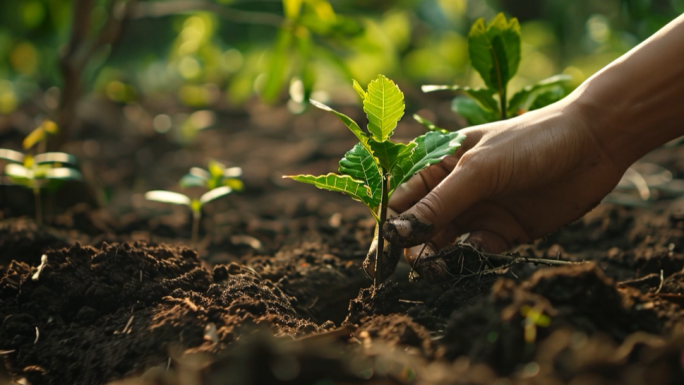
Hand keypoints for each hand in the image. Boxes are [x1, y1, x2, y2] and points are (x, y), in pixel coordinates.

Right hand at [383, 100, 625, 276]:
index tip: (384, 256)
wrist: (594, 143)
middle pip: (419, 229)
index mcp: (437, 166)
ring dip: (440, 259)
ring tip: (443, 268)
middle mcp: (454, 191)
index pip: (400, 202)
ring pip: (445, 245)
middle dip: (414, 248)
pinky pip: (476, 253)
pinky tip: (480, 254)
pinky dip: (472, 260)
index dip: (390, 228)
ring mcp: (478, 212)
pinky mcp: (503, 232)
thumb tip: (395, 234)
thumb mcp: (478, 169)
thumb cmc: (530, 141)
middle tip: (422, 264)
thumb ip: (438, 204)